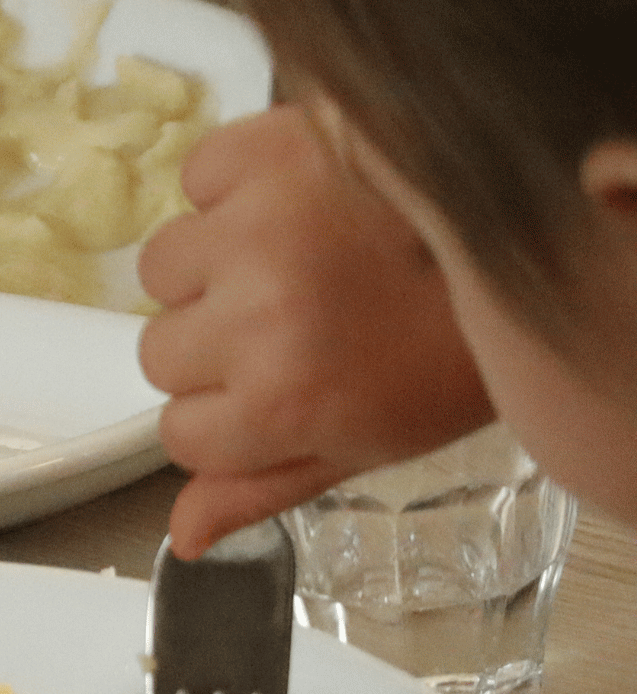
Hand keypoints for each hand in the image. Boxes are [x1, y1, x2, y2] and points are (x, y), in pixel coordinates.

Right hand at [137, 104, 493, 557]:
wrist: (532, 230)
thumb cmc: (455, 346)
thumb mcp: (366, 442)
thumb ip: (260, 490)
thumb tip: (183, 538)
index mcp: (278, 405)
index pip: (176, 434)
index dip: (226, 414)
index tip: (272, 391)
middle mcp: (253, 322)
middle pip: (162, 354)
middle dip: (215, 345)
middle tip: (293, 323)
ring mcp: (251, 233)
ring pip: (164, 269)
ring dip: (211, 266)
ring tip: (290, 260)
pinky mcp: (261, 155)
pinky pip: (196, 180)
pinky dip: (229, 188)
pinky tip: (293, 205)